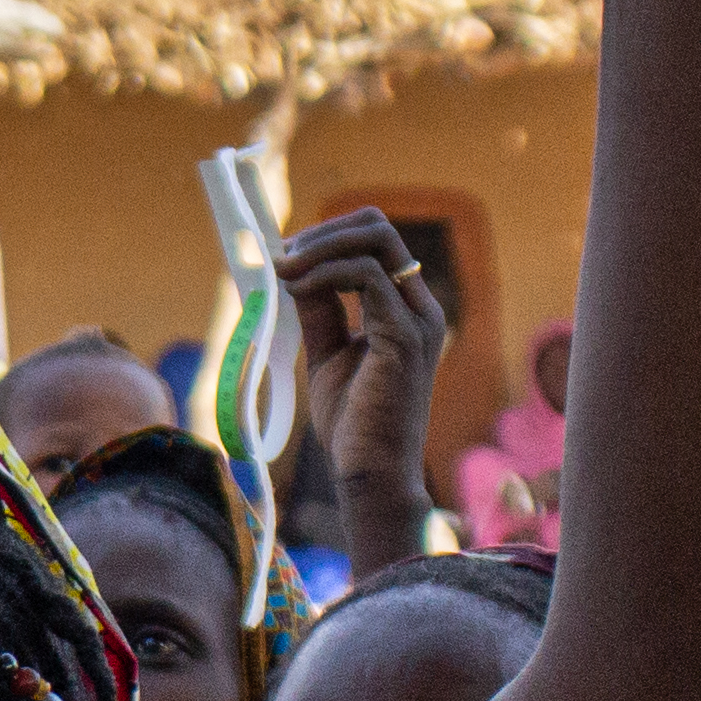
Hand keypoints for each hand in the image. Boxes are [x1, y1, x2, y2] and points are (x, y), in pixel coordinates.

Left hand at [282, 211, 450, 507]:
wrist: (372, 473)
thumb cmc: (354, 423)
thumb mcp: (328, 353)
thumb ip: (319, 310)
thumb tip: (294, 267)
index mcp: (405, 309)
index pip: (375, 242)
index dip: (327, 238)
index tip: (284, 256)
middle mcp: (419, 307)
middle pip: (379, 228)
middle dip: (324, 230)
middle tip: (282, 254)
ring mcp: (417, 319)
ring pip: (376, 241)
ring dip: (319, 246)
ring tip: (281, 267)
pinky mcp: (405, 336)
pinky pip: (366, 276)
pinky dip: (323, 273)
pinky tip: (295, 287)